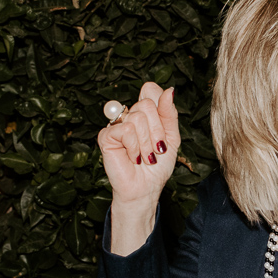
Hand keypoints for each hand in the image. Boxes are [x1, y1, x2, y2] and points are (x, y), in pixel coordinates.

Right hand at [99, 83, 178, 254]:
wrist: (146, 187)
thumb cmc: (158, 165)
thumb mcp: (172, 137)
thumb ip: (169, 113)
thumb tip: (169, 90)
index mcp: (145, 112)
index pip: (151, 90)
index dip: (160, 109)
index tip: (163, 133)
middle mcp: (129, 115)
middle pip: (146, 105)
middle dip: (157, 131)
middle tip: (154, 149)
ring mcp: (116, 124)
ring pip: (138, 118)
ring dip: (147, 143)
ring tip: (144, 156)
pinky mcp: (106, 136)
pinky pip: (126, 129)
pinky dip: (134, 146)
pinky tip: (133, 157)